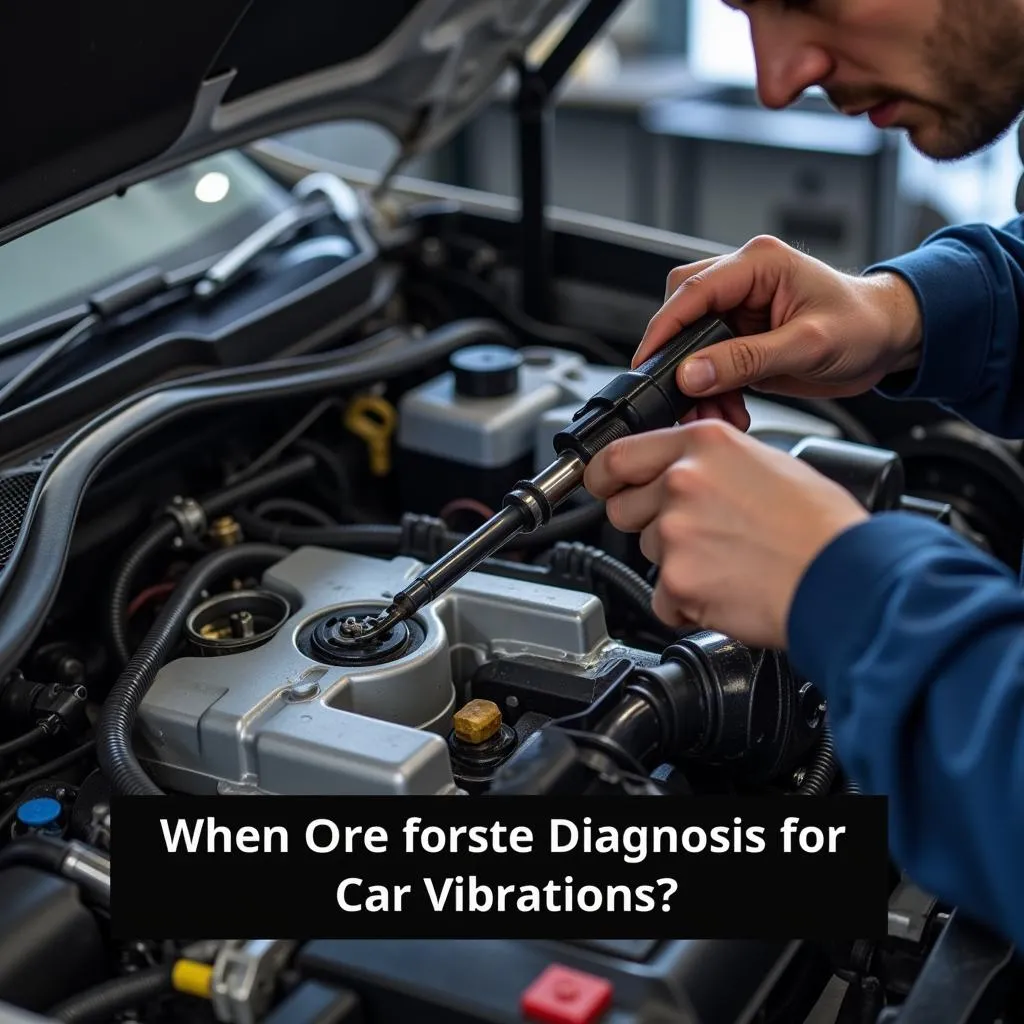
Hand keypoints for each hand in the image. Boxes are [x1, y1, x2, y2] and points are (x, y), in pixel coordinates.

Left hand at [584, 419, 868, 647]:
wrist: (844, 576)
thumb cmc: (820, 526)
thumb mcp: (765, 461)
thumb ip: (709, 462)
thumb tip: (678, 471)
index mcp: (702, 444)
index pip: (616, 455)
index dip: (605, 477)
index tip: (605, 486)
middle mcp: (682, 481)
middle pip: (622, 508)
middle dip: (647, 525)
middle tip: (695, 536)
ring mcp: (675, 531)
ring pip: (646, 553)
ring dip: (675, 564)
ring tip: (727, 562)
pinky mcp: (677, 580)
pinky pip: (662, 598)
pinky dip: (686, 604)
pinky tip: (726, 590)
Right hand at [639, 235, 923, 429]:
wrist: (890, 341)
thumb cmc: (865, 326)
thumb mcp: (807, 345)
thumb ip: (746, 359)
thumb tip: (693, 373)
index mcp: (758, 264)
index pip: (691, 290)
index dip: (664, 328)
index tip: (649, 362)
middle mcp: (744, 281)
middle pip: (682, 312)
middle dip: (678, 358)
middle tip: (683, 395)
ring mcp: (742, 309)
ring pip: (692, 342)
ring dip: (696, 382)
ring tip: (714, 410)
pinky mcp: (743, 337)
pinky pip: (710, 362)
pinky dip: (712, 390)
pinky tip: (728, 407)